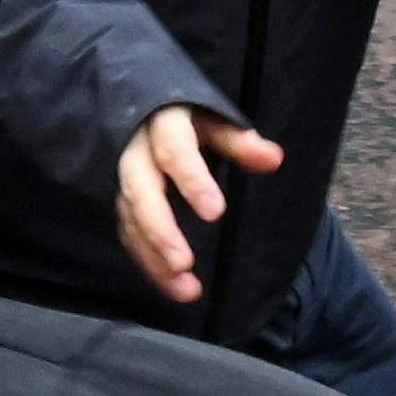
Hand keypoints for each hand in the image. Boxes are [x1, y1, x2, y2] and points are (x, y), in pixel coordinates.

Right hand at [115, 103, 285, 302]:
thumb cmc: (189, 117)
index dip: (192, 181)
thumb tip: (273, 159)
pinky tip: (172, 284)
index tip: (215, 212)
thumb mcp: (215, 119)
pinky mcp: (121, 201)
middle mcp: (136, 152)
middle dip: (159, 229)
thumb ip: (240, 141)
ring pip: (130, 218)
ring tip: (184, 288)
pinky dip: (148, 261)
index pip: (174, 151)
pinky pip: (128, 233)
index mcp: (164, 125)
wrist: (145, 107)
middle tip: (183, 263)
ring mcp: (123, 179)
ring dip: (153, 256)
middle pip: (139, 191)